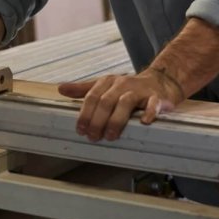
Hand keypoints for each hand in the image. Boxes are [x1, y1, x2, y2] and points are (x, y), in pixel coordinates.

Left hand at [57, 68, 183, 141]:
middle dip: (98, 120)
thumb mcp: (104, 86)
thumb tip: (60, 89)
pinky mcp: (156, 97)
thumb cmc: (127, 88)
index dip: (85, 113)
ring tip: (111, 136)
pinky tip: (145, 122)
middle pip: (106, 101)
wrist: (157, 82)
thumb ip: (83, 90)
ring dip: (117, 120)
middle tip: (93, 136)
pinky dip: (149, 112)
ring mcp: (139, 90)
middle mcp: (121, 84)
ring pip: (125, 102)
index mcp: (107, 82)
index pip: (92, 97)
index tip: (80, 129)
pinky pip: (153, 104)